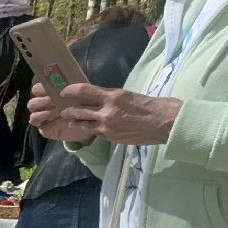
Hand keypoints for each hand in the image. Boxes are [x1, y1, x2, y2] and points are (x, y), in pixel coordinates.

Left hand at [35, 82, 180, 145]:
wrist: (165, 122)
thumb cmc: (149, 106)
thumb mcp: (128, 95)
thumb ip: (110, 97)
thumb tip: (97, 97)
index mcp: (113, 95)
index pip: (84, 90)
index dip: (70, 91)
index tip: (63, 91)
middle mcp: (108, 110)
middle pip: (77, 110)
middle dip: (67, 110)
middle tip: (62, 109)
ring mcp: (107, 125)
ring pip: (81, 123)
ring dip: (72, 122)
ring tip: (69, 120)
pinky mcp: (110, 137)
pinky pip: (93, 132)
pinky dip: (87, 130)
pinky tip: (85, 128)